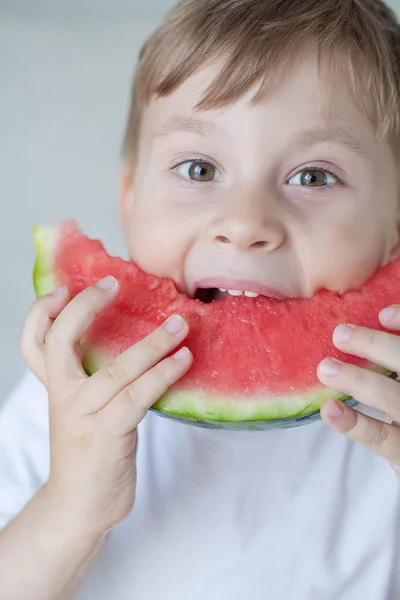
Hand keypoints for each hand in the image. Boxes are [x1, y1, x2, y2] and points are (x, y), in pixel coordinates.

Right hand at [20, 276, 191, 532]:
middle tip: (112, 283)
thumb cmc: (89, 451)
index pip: (33, 343)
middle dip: (85, 307)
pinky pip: (139, 396)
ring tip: (179, 323)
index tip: (64, 288)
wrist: (80, 507)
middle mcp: (63, 397)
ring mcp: (84, 416)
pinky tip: (184, 360)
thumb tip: (130, 338)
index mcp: (55, 388)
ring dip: (152, 343)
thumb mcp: (80, 410)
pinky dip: (164, 374)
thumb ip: (92, 378)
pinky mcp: (108, 435)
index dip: (41, 312)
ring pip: (116, 369)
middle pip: (60, 342)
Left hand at [317, 305, 399, 477]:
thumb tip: (370, 322)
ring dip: (359, 381)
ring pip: (394, 400)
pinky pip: (381, 439)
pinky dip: (354, 424)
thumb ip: (392, 359)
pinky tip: (330, 409)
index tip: (382, 315)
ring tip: (326, 369)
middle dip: (376, 346)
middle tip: (340, 334)